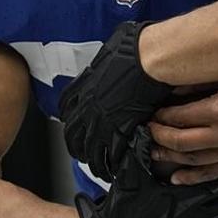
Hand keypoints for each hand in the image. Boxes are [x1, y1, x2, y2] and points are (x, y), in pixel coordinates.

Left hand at [60, 22, 174, 180]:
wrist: (150, 59)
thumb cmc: (135, 48)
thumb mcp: (112, 48)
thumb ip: (107, 60)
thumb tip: (112, 54)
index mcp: (84, 87)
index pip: (66, 108)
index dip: (70, 118)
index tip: (73, 123)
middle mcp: (88, 107)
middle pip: (73, 134)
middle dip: (76, 146)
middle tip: (82, 153)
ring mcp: (102, 121)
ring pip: (90, 149)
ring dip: (93, 161)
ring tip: (98, 169)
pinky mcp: (121, 131)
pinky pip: (112, 153)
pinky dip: (113, 163)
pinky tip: (116, 168)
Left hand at [149, 79, 217, 184]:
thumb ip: (202, 84)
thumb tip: (173, 91)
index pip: (180, 116)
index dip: (162, 116)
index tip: (154, 113)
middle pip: (181, 140)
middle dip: (160, 135)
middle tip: (148, 130)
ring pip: (192, 159)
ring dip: (170, 156)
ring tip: (155, 151)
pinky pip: (211, 174)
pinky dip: (192, 177)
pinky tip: (177, 178)